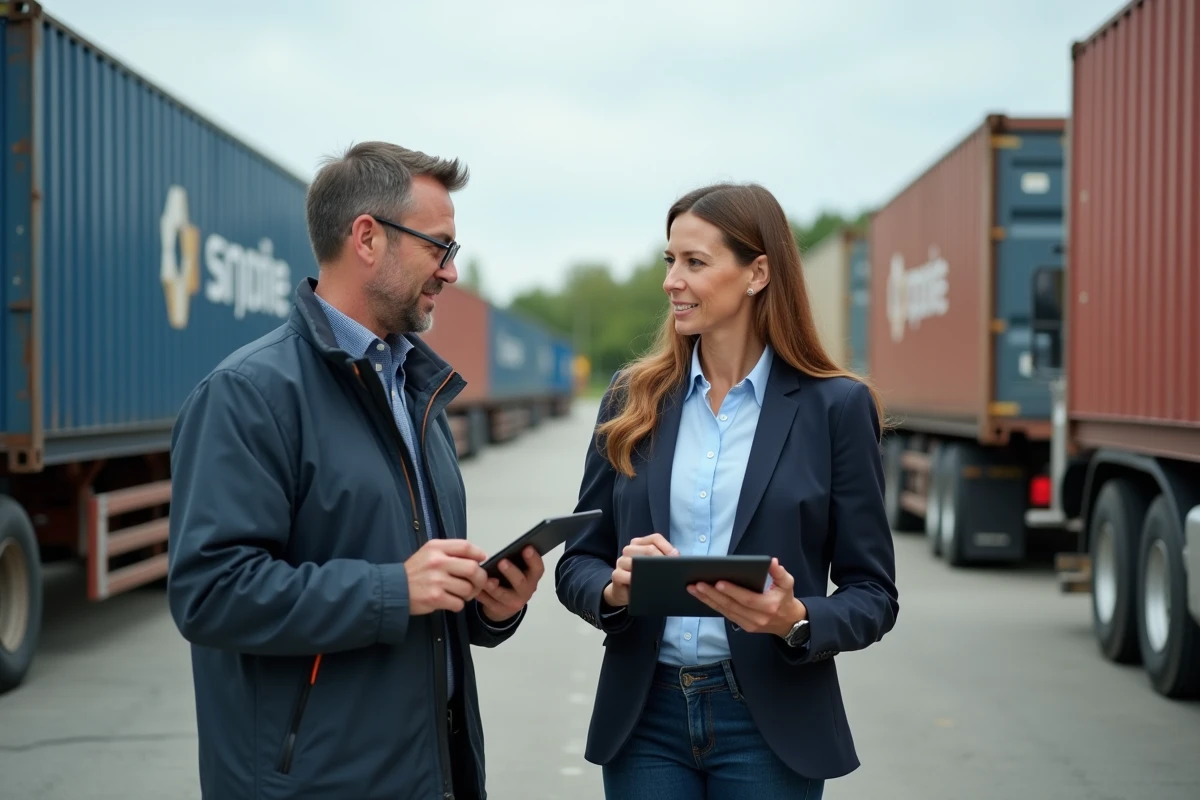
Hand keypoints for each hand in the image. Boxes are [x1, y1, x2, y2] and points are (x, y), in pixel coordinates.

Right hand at [404, 539, 488, 615]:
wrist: (393, 589)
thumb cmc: (414, 572)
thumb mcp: (428, 553)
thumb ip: (450, 552)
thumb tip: (477, 557)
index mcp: (436, 548)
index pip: (465, 546)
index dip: (478, 553)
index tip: (482, 559)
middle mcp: (437, 562)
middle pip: (472, 568)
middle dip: (480, 578)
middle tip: (477, 583)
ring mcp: (436, 581)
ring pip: (468, 588)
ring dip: (469, 594)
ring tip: (461, 594)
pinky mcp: (435, 598)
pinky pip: (458, 603)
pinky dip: (458, 605)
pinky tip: (450, 602)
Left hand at [477, 546, 545, 621]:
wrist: (506, 605)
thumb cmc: (511, 581)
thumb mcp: (518, 571)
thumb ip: (515, 562)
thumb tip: (507, 550)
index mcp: (532, 578)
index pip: (537, 569)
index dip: (533, 559)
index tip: (527, 548)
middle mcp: (526, 591)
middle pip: (520, 582)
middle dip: (511, 571)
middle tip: (502, 562)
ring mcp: (513, 603)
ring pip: (502, 595)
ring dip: (494, 587)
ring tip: (486, 579)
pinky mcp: (499, 610)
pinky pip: (488, 602)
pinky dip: (482, 594)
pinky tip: (475, 588)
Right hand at [602, 533, 678, 608]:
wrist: (624, 592)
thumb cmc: (642, 577)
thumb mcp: (653, 566)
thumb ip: (663, 559)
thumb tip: (676, 556)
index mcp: (640, 544)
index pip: (655, 538)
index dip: (667, 546)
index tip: (676, 557)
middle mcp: (630, 549)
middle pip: (648, 548)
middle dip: (661, 558)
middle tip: (671, 569)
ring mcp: (621, 561)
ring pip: (636, 560)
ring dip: (649, 569)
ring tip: (659, 577)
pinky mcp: (616, 575)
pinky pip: (625, 574)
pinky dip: (634, 578)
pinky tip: (643, 583)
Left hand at [689, 558, 806, 636]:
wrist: (788, 623)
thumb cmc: (785, 598)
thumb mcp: (788, 583)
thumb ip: (780, 573)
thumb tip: (772, 562)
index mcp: (768, 606)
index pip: (747, 599)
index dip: (732, 591)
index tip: (718, 582)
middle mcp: (757, 618)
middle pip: (731, 606)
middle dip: (712, 595)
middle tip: (697, 584)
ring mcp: (748, 624)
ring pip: (725, 611)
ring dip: (707, 600)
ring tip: (693, 589)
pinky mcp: (743, 626)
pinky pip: (725, 614)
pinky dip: (712, 605)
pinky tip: (701, 596)